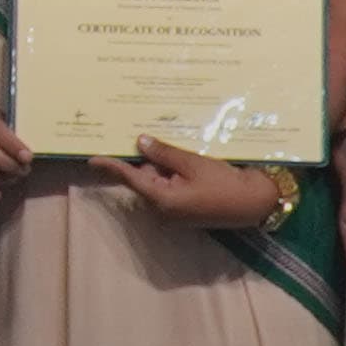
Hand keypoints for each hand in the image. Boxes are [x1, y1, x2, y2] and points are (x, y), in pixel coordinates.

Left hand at [101, 140, 284, 229]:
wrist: (254, 203)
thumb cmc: (224, 183)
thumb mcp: (192, 162)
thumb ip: (163, 153)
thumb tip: (140, 142)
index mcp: (161, 200)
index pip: (129, 178)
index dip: (111, 166)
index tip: (92, 158)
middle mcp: (162, 210)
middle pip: (144, 178)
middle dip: (148, 158)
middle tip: (154, 133)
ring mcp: (173, 211)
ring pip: (157, 181)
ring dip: (163, 164)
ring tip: (180, 146)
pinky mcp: (183, 210)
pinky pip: (169, 187)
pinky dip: (172, 172)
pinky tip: (185, 157)